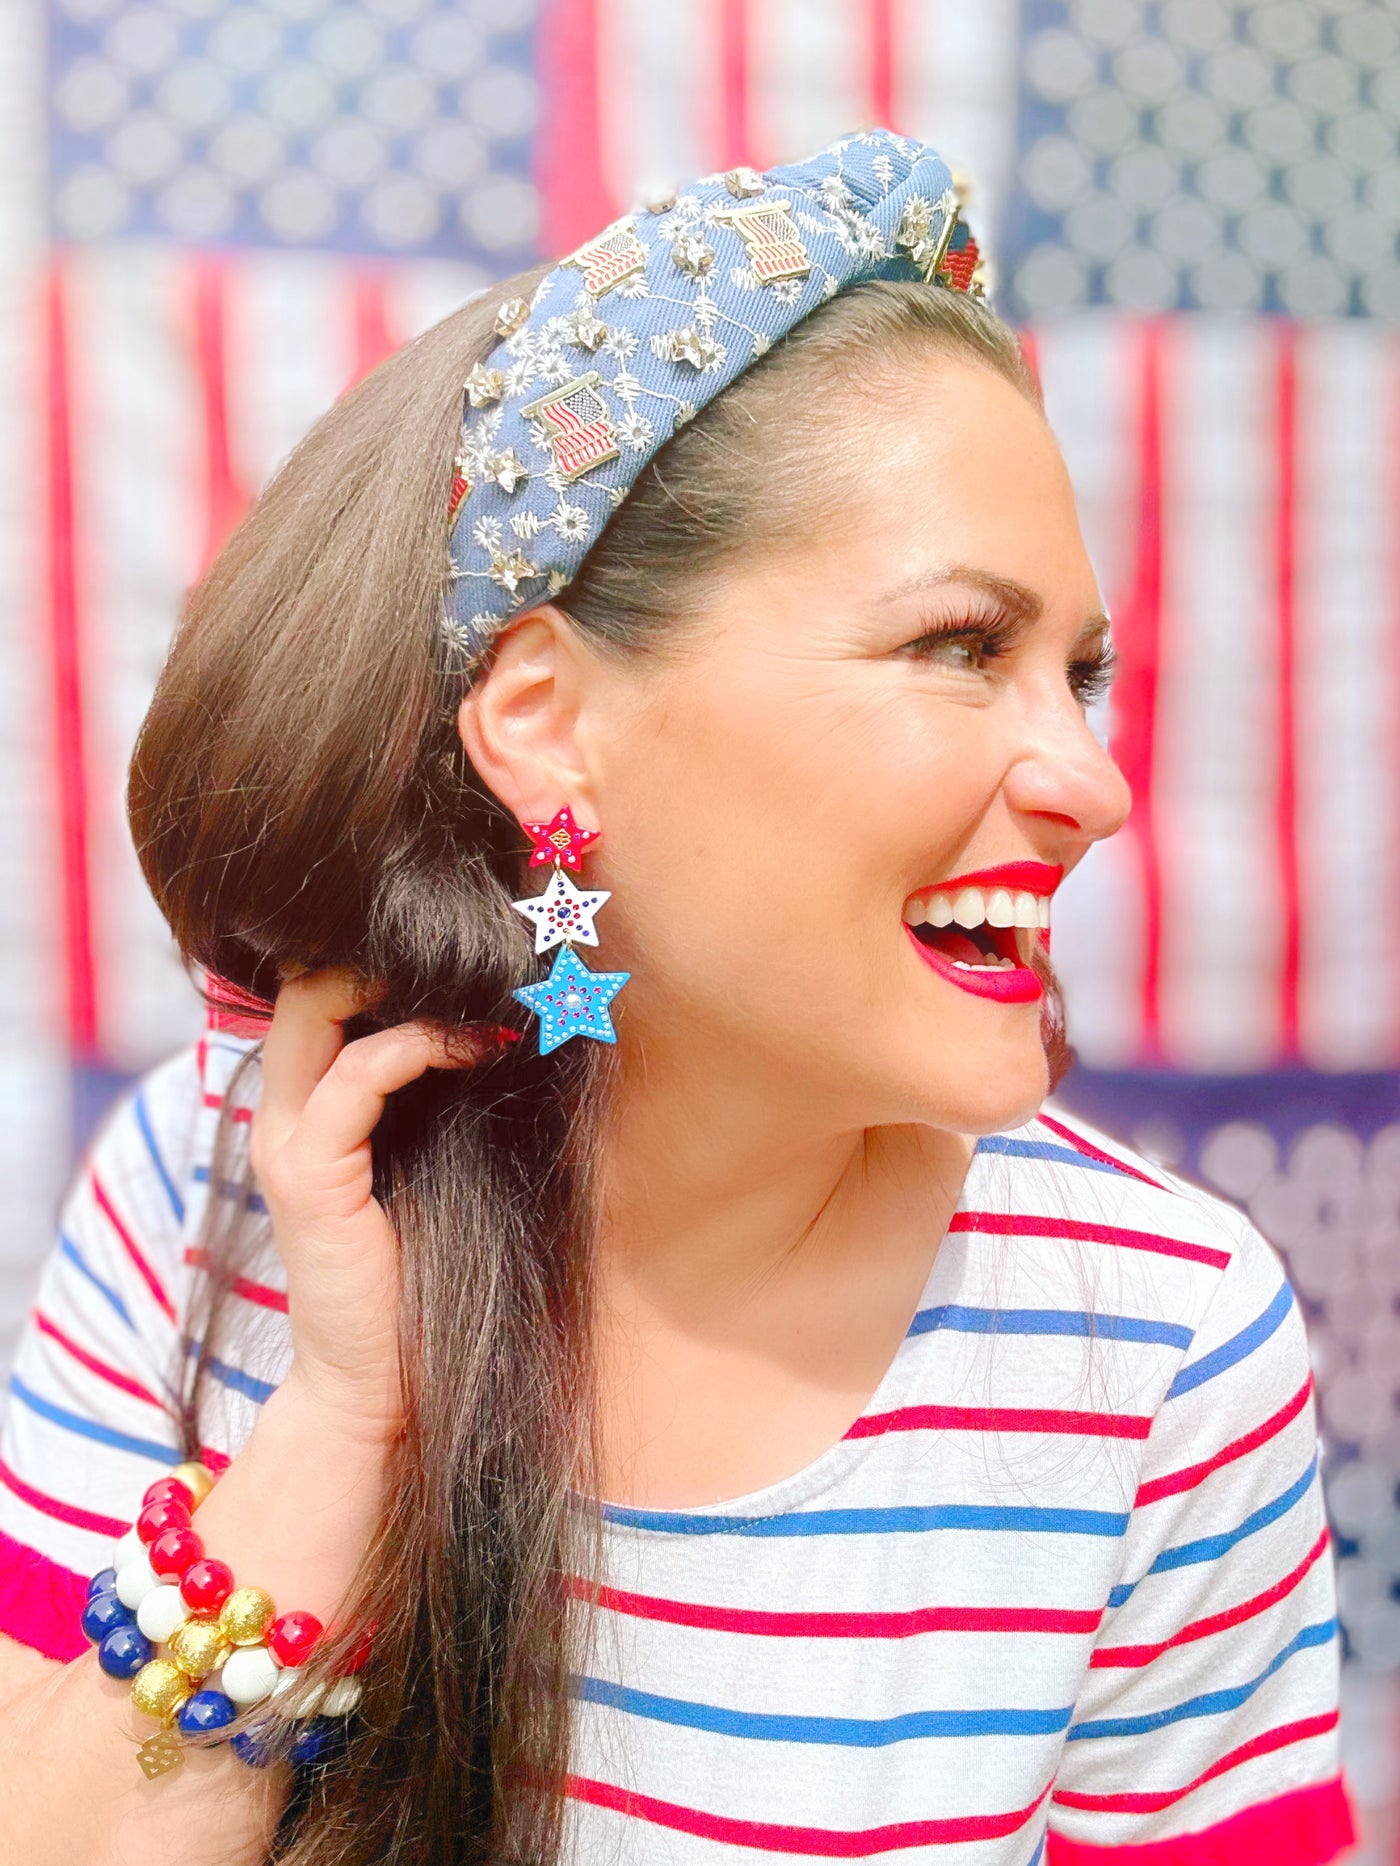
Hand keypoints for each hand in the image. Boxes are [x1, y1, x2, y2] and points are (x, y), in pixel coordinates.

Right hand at [250, 971, 501, 1440]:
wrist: (380, 1381)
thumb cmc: (421, 1273)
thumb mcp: (436, 1159)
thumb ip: (438, 1095)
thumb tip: (508, 1020)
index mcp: (307, 1110)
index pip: (317, 996)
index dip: (378, 960)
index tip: (469, 956)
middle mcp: (283, 1116)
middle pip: (304, 986)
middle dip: (380, 954)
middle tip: (469, 953)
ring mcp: (287, 1144)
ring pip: (317, 1011)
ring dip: (408, 989)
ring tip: (487, 996)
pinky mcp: (310, 1175)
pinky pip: (354, 1077)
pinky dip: (415, 1046)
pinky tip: (474, 1046)